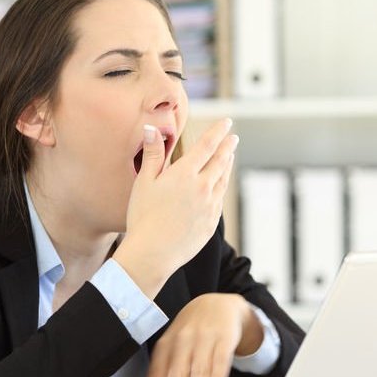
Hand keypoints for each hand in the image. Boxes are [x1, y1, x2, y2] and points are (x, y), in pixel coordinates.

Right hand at [113, 118, 237, 298]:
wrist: (153, 253)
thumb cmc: (143, 217)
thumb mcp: (144, 182)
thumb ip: (153, 154)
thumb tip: (152, 128)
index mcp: (185, 174)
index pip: (207, 146)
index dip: (218, 132)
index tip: (226, 123)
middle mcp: (203, 188)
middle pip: (220, 161)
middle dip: (228, 147)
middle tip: (234, 138)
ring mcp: (210, 207)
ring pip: (223, 181)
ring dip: (227, 166)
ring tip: (229, 157)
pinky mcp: (211, 223)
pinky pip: (220, 200)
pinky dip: (222, 188)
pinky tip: (219, 187)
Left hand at [140, 293, 263, 376]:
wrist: (217, 304)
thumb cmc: (192, 331)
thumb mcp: (173, 348)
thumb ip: (161, 376)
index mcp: (166, 343)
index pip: (157, 372)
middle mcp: (183, 339)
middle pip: (177, 372)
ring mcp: (204, 337)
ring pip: (199, 368)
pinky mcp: (224, 338)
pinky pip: (221, 359)